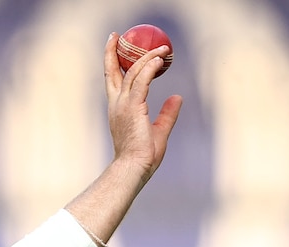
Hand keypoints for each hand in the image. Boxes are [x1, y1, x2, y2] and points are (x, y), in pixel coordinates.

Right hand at [104, 32, 182, 181]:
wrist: (134, 168)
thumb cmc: (143, 156)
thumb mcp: (158, 130)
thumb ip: (167, 113)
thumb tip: (177, 98)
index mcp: (118, 109)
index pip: (113, 80)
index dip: (112, 63)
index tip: (114, 47)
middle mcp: (117, 104)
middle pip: (112, 71)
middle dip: (112, 51)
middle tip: (116, 35)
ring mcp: (123, 105)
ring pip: (133, 72)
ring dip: (147, 57)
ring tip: (162, 49)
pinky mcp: (133, 107)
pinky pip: (143, 81)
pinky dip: (150, 68)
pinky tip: (159, 60)